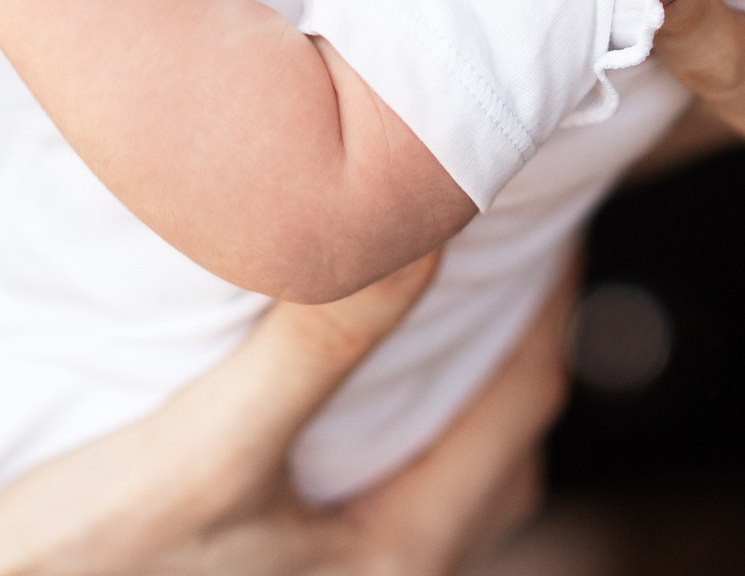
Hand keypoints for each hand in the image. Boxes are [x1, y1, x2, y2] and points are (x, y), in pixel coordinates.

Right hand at [0, 253, 570, 575]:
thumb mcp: (195, 455)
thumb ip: (313, 349)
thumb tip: (418, 225)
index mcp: (395, 557)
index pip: (523, 400)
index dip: (550, 296)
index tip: (549, 203)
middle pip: (503, 454)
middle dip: (517, 347)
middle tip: (508, 243)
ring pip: (444, 486)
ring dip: (457, 396)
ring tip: (437, 301)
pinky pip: (381, 500)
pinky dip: (396, 433)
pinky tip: (343, 386)